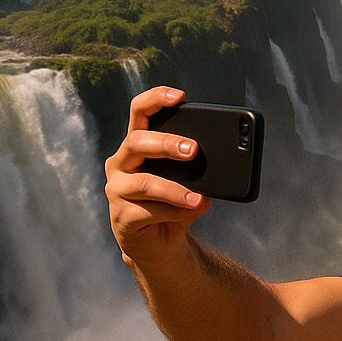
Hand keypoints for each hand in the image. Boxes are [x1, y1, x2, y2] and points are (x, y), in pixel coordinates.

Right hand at [105, 86, 212, 273]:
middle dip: (167, 143)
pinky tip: (193, 211)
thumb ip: (198, 166)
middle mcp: (121, 163)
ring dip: (175, 190)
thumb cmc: (175, 203)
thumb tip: (225, 160)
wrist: (162, 244)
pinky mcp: (121, 217)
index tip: (180, 96)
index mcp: (137, 146)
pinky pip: (148, 212)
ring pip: (144, 183)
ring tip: (199, 198)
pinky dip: (175, 211)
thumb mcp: (189, 179)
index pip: (139, 112)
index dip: (155, 99)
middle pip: (137, 142)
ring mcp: (117, 190)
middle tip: (193, 150)